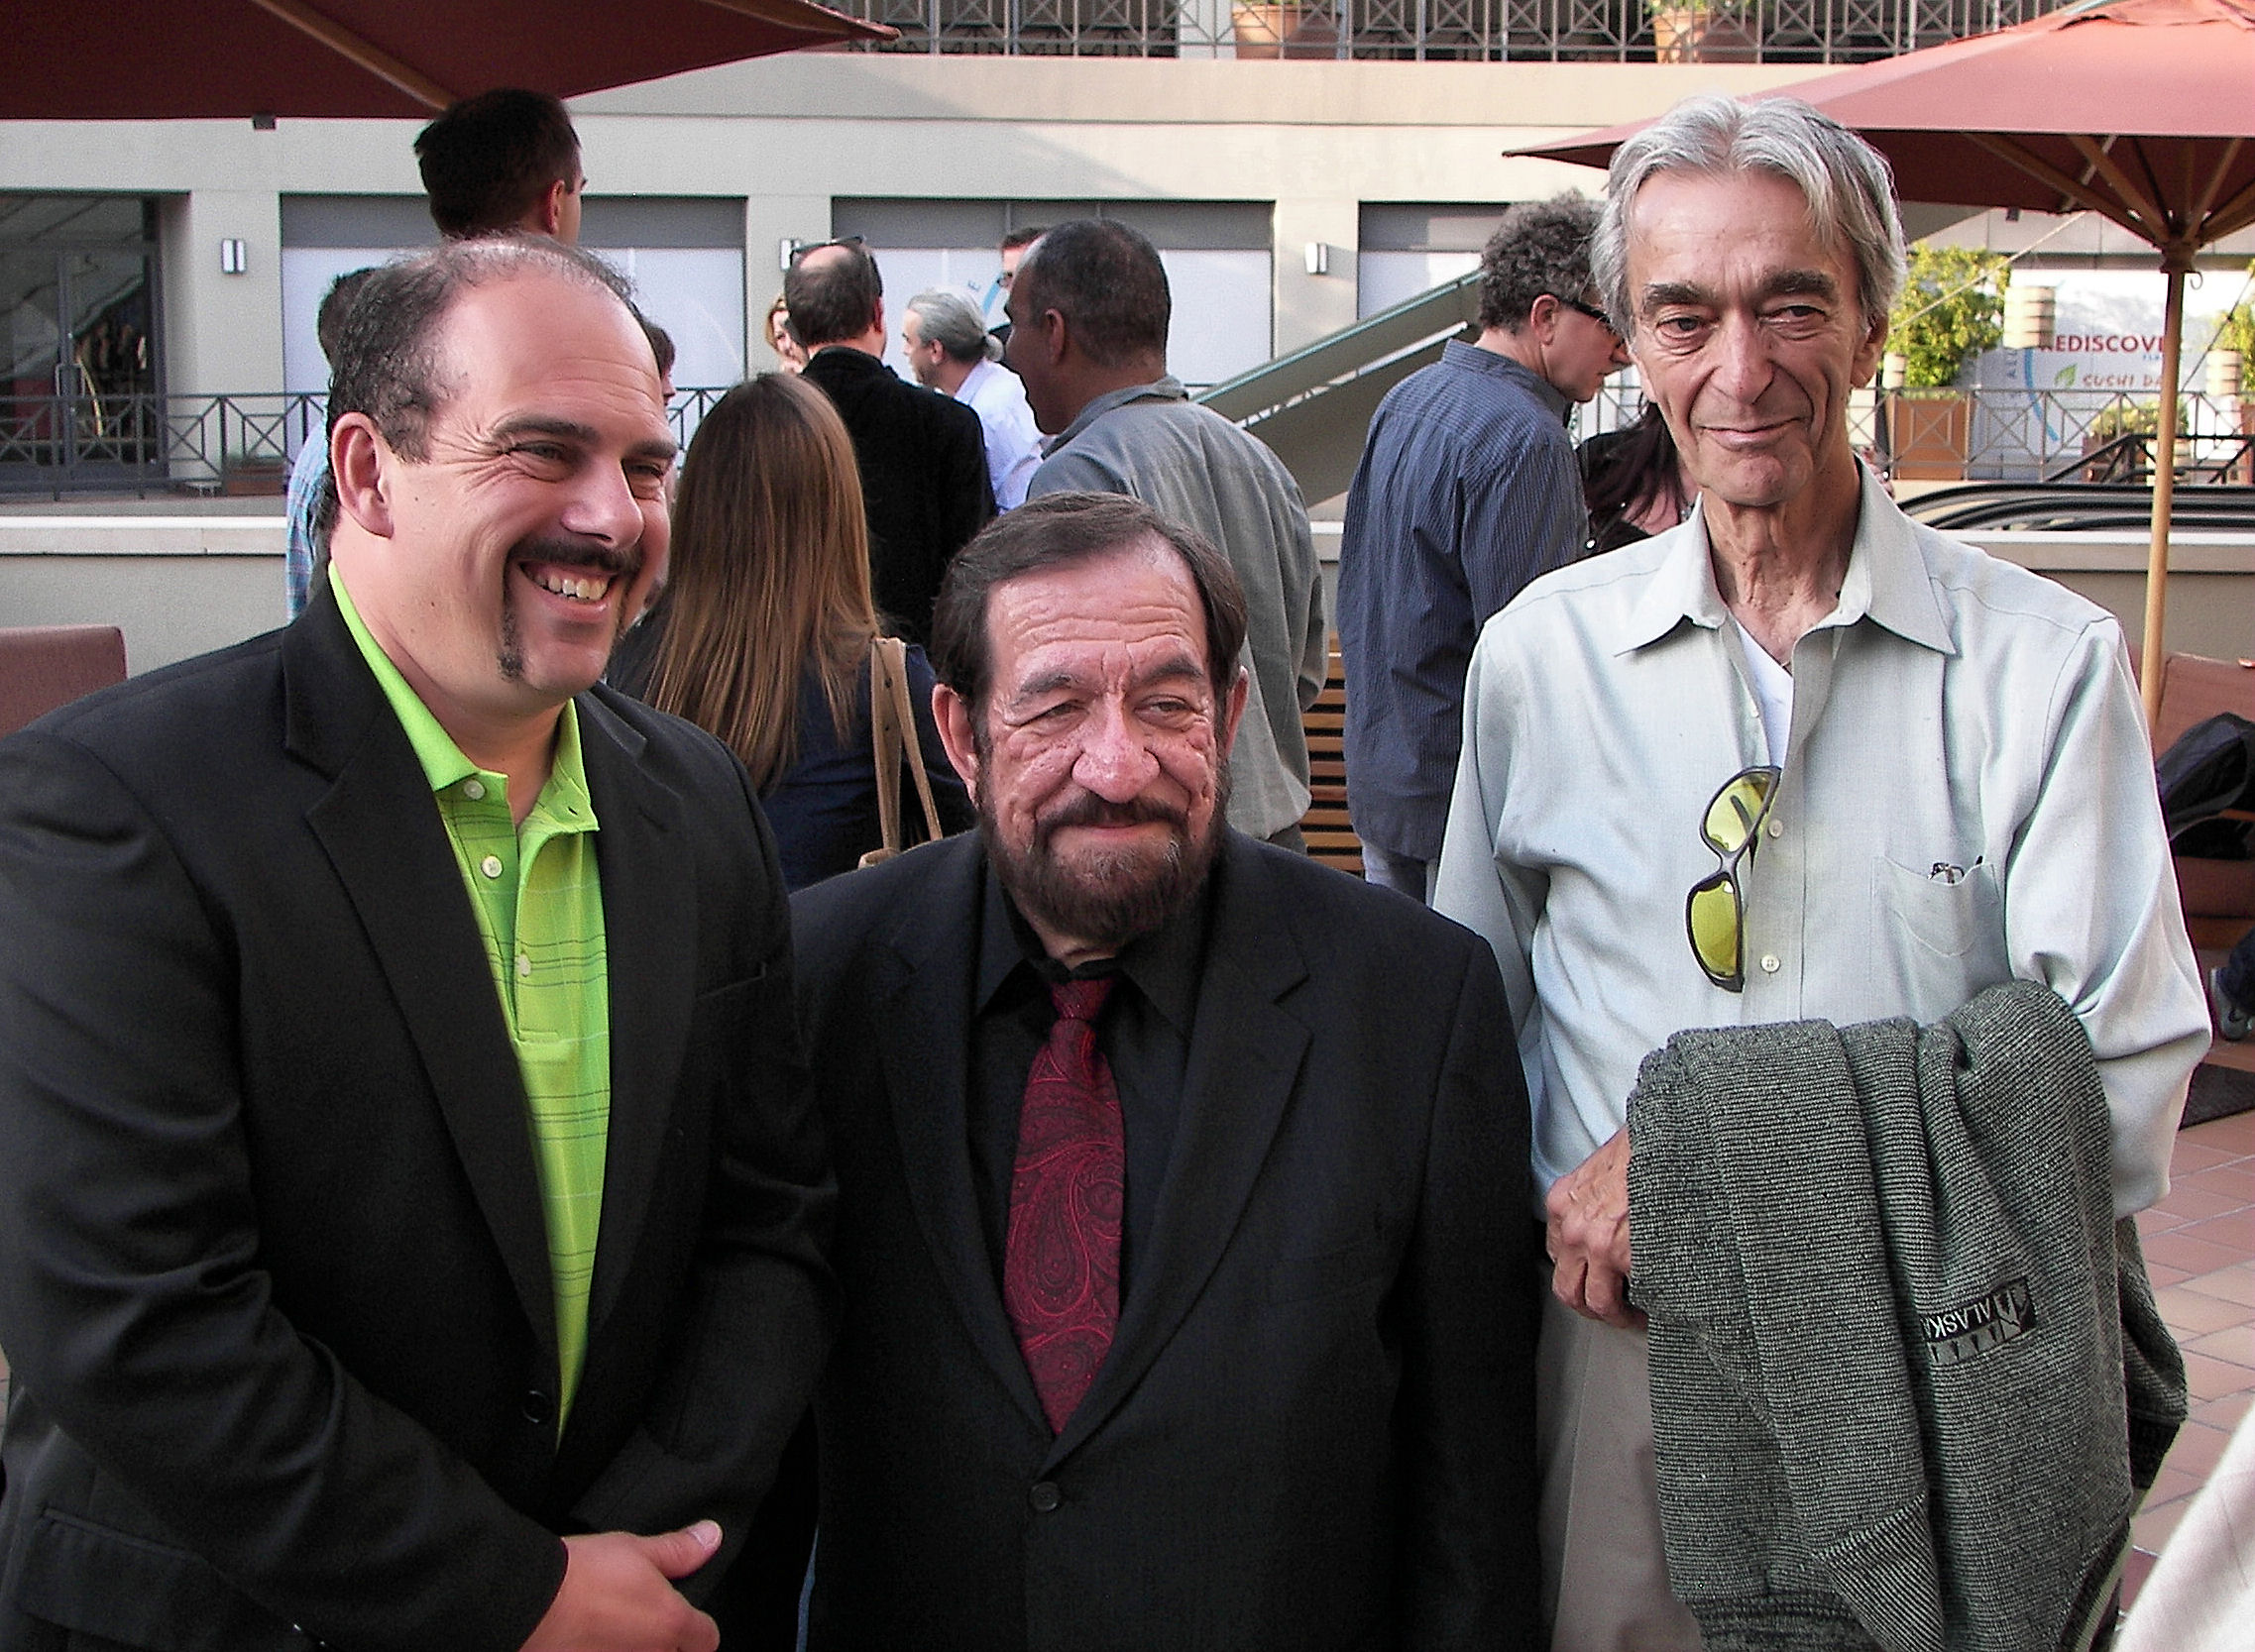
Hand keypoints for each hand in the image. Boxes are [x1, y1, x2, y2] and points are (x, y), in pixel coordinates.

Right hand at [519, 1522, 722, 1651]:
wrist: (525, 1602)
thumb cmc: (579, 1575)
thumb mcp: (635, 1549)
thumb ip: (679, 1550)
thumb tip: (711, 1537)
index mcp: (671, 1625)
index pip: (706, 1639)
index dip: (697, 1627)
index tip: (682, 1617)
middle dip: (663, 1644)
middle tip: (637, 1623)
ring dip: (631, 1651)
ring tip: (608, 1632)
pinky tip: (588, 1643)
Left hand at [1545, 1128, 1643, 1328]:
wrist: (1664, 1139)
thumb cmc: (1640, 1149)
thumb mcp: (1600, 1169)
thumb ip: (1592, 1199)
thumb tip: (1603, 1216)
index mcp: (1562, 1204)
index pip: (1557, 1255)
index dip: (1577, 1273)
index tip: (1592, 1279)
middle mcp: (1573, 1229)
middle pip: (1567, 1289)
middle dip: (1588, 1307)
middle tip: (1608, 1312)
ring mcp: (1598, 1246)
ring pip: (1596, 1302)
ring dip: (1615, 1316)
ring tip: (1633, 1318)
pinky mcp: (1628, 1257)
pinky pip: (1633, 1295)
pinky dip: (1645, 1305)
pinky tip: (1657, 1305)